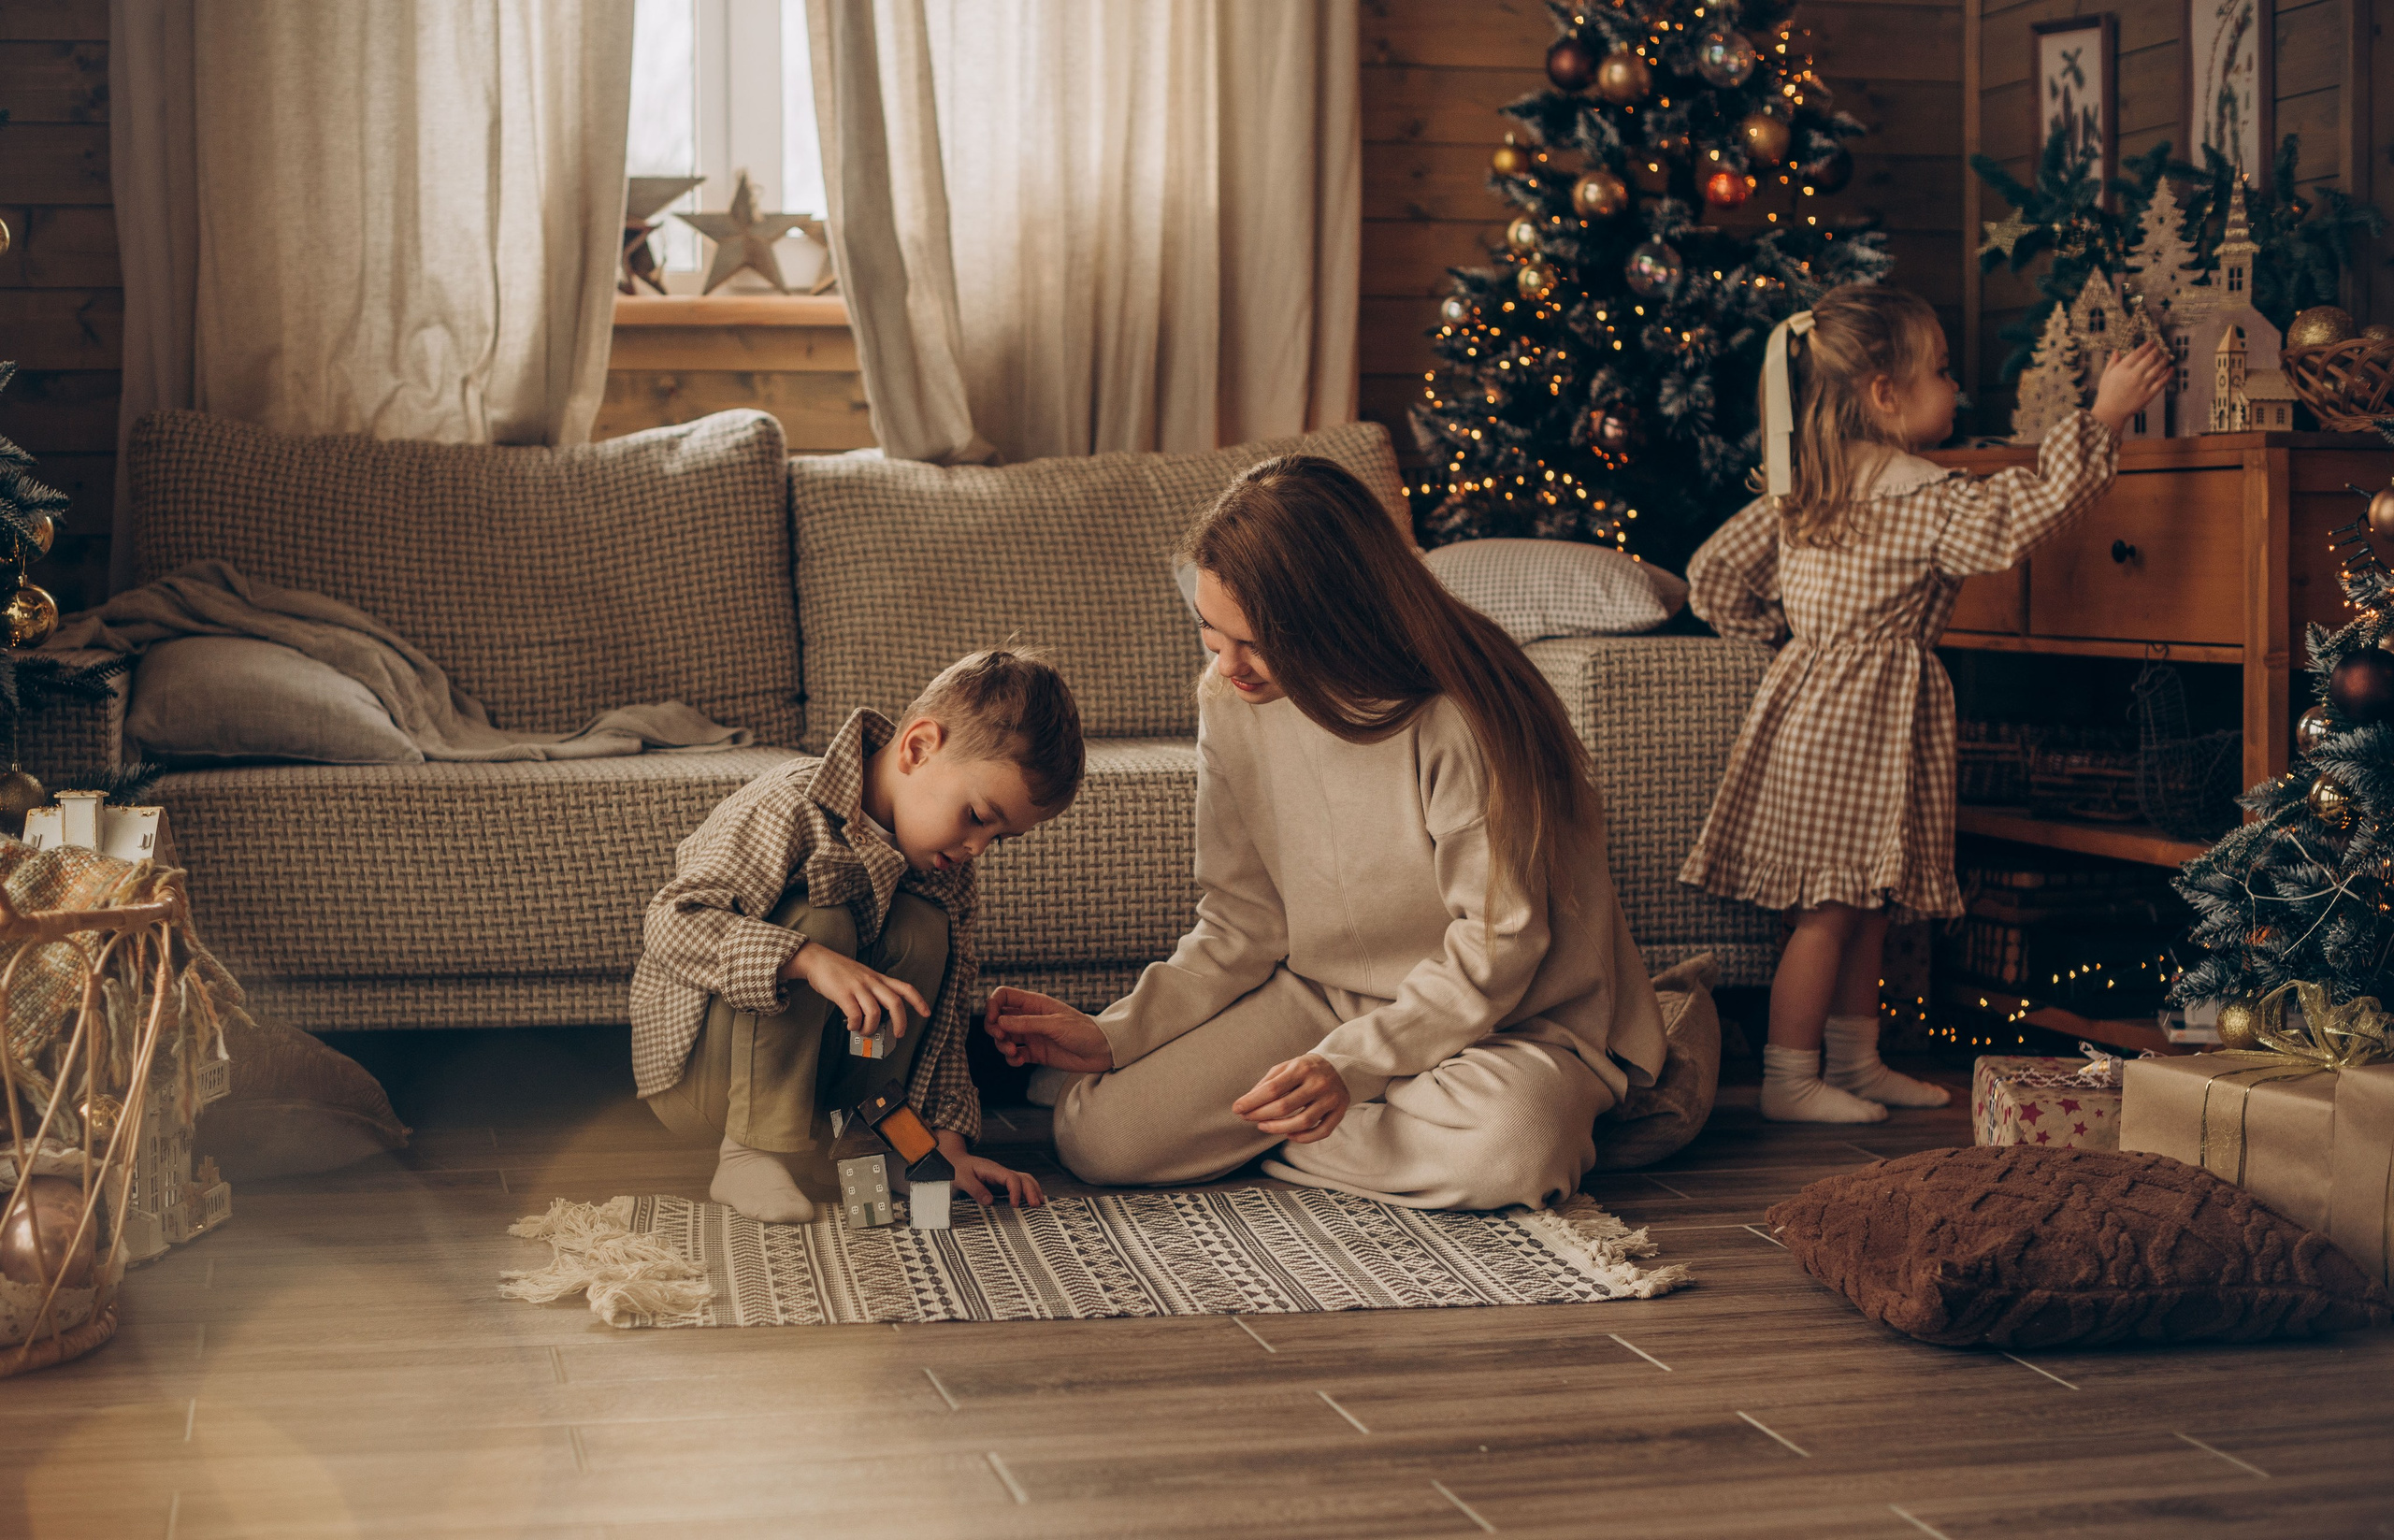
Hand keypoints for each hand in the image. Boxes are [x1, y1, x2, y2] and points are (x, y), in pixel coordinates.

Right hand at [785, 943, 928, 1039]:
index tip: (927, 1013)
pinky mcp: (843, 994)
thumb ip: (873, 990)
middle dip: (900, 1022)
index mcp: (878, 978)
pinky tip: (851, 1026)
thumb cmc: (839, 971)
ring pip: (875, 1013)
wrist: (817, 959)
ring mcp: (858, 987)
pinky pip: (855, 1015)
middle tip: (897, 1035)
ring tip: (864, 1031)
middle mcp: (871, 982)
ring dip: (871, 1028)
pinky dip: (855, 1025)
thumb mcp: (863, 976)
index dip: (918, 1001)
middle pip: (895, 1003)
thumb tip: (878, 1016)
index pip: (905, 988)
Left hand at [936, 1131, 1045, 1206]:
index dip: (1016, 1191)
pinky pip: (1019, 1185)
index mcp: (993, 1170)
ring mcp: (1002, 1177)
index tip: (1015, 1205)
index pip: (1011, 1178)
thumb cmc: (957, 1169)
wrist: (954, 1161)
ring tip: (1040, 1204)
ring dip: (1033, 1190)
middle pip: (1023, 1178)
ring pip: (1024, 1179)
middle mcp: (1001, 1172)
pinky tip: (1031, 1201)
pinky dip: (1028, 1191)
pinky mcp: (1001, 1183)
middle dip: (1031, 1191)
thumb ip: (975, 1189)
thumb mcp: (962, 1179)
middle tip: (1035, 1206)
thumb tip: (991, 1201)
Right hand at [984, 986, 1113, 1073]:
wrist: (1102, 1051)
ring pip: (1004, 1038)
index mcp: (1034, 1004)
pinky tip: (1019, 1061)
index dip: (993, 1005)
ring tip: (1013, 1052)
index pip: (1004, 996)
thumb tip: (1000, 1021)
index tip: (994, 1020)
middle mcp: (1030, 1018)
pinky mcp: (1035, 1053)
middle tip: (1003, 1038)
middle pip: (999, 1018)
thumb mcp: (1055, 1024)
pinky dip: (1012, 1059)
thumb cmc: (1084, 1031)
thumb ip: (1027, 1023)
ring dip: (1002, 1045)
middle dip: (994, 1028)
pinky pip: (1015, 1055)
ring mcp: (1032, 1036)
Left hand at [1231, 1053, 1349, 1142]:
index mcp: (1302, 1068)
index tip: (1237, 1109)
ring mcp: (1331, 1099)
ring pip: (1302, 1122)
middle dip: (1261, 1115)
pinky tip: (1288, 1135)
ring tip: (1263, 1126)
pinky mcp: (1340, 1111)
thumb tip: (1247, 1102)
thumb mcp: (1286, 1067)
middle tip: (1247, 1118)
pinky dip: (1303, 1138)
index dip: (1252, 1101)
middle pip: (1285, 1107)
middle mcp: (1318, 1083)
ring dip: (1278, 1128)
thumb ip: (1267, 1082)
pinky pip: (1321, 1131)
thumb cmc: (1306, 1069)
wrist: (1341, 1066)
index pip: (1273, 1089)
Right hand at [2090, 339, 2173, 434]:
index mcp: (2123, 369)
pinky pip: (2163, 381)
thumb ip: (2112, 363)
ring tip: (2167, 357)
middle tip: (2160, 348)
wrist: (2110, 412)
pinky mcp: (2149, 393)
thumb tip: (2117, 352)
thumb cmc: (2107, 394)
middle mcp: (2134, 375)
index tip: (2152, 343)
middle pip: (2151, 358)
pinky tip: (2171, 369)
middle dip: (2157, 351)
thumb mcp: (2106, 376)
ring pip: (2159, 367)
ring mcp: (2143, 384)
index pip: (2138, 353)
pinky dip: (2169, 373)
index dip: (2147, 346)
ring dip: (2165, 360)